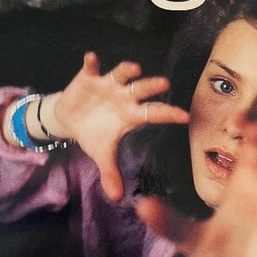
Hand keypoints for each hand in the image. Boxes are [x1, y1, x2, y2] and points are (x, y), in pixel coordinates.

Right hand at [53, 52, 189, 200]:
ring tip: (133, 68)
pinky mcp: (89, 77)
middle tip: (164, 84)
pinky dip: (91, 63)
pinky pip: (91, 68)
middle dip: (152, 86)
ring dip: (126, 70)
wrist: (71, 119)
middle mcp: (125, 97)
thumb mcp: (102, 154)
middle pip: (142, 90)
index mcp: (132, 115)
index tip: (185, 116)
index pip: (155, 114)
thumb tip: (117, 198)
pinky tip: (91, 59)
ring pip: (121, 74)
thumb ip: (111, 173)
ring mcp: (108, 85)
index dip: (169, 114)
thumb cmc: (94, 134)